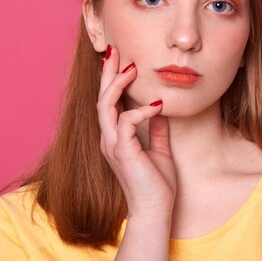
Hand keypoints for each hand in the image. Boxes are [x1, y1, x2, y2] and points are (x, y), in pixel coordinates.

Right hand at [97, 45, 176, 217]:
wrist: (155, 211)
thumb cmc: (156, 185)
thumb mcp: (159, 151)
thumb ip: (157, 130)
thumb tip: (159, 109)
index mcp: (116, 137)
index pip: (109, 102)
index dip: (112, 80)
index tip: (120, 59)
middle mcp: (109, 138)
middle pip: (102, 98)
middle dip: (107, 72)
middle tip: (114, 49)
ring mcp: (112, 144)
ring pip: (105, 105)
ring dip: (117, 84)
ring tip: (131, 67)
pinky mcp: (122, 151)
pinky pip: (126, 122)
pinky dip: (140, 111)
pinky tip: (156, 106)